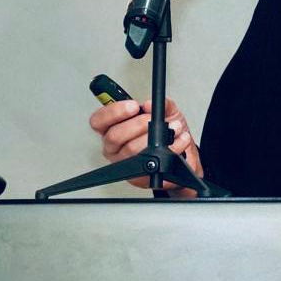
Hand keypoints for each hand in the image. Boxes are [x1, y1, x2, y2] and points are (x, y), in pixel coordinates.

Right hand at [89, 97, 204, 197]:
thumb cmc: (167, 132)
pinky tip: (178, 141)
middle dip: (137, 124)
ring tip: (172, 128)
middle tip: (152, 119)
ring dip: (155, 136)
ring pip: (131, 149)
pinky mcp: (137, 176)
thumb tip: (149, 104)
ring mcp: (123, 162)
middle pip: (114, 136)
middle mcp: (114, 146)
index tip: (133, 106)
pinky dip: (169, 149)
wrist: (181, 154)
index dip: (113, 112)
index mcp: (113, 128)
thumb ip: (161, 104)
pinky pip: (148, 162)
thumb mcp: (166, 111)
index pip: (98, 120)